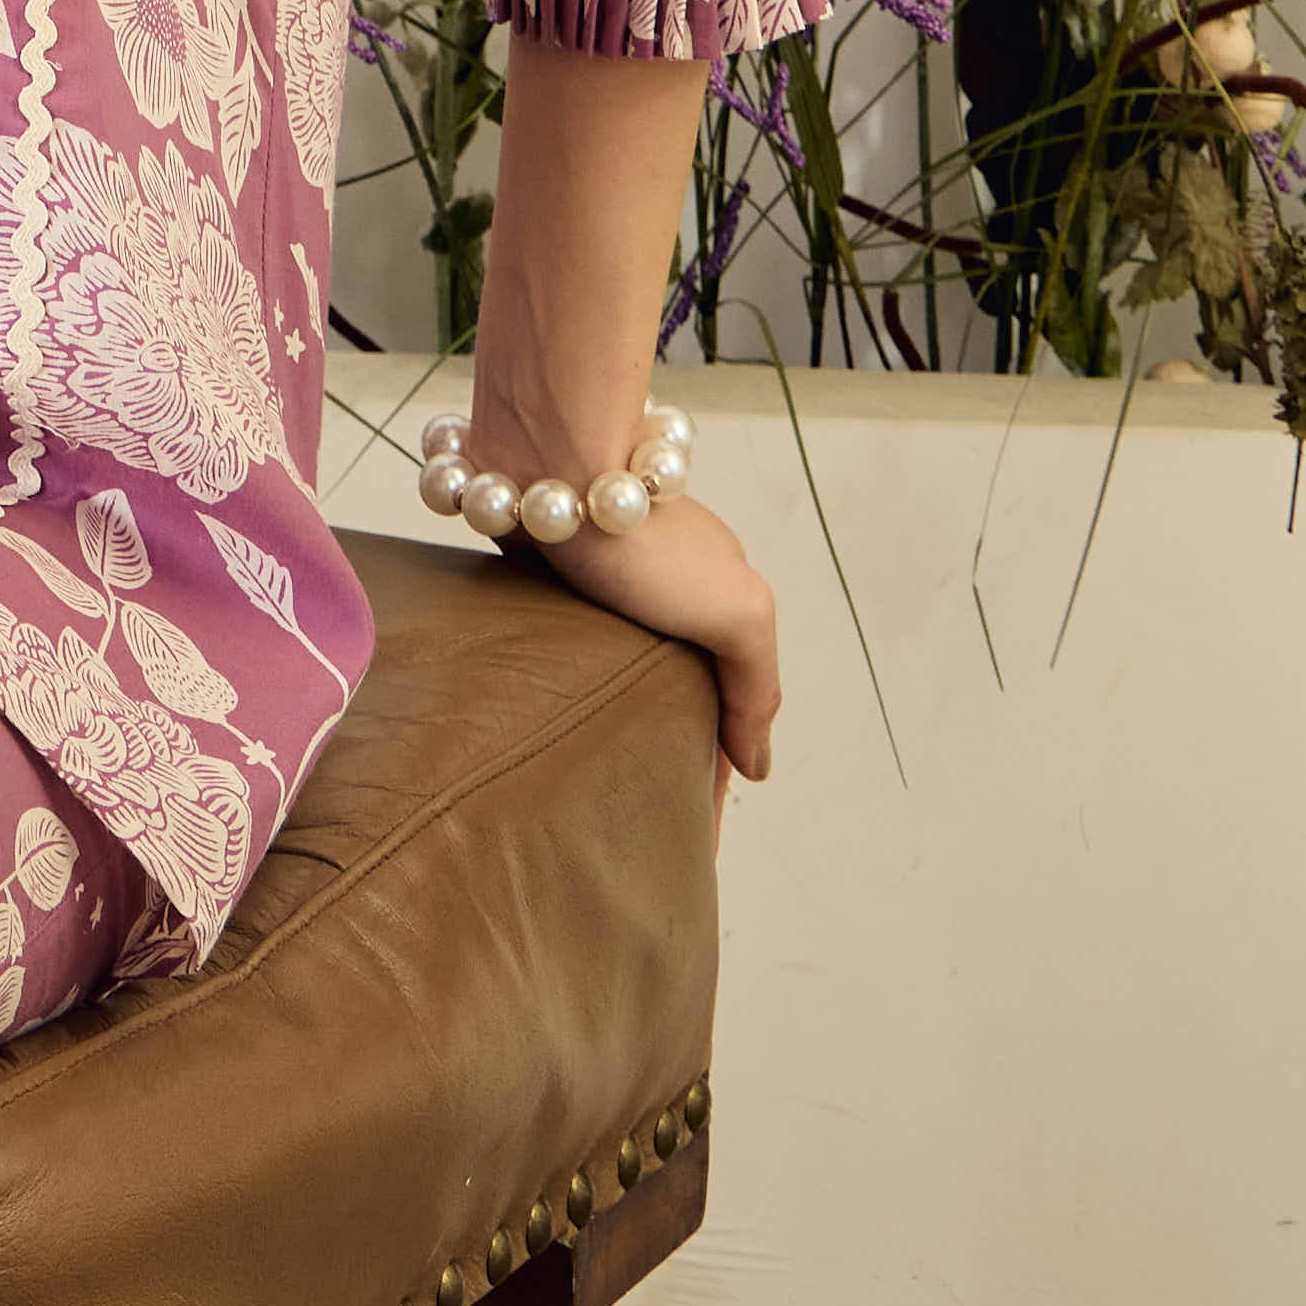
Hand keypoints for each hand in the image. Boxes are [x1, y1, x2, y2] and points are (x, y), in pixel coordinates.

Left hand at [543, 479, 778, 832]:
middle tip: (638, 819)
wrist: (551, 467)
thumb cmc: (646, 539)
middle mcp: (664, 590)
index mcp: (716, 600)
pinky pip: (564, 647)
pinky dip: (565, 687)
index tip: (691, 838)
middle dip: (662, 751)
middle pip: (672, 691)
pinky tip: (548, 718)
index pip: (726, 707)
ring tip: (590, 787)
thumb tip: (756, 765)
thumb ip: (756, 688)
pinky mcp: (550, 577)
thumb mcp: (735, 613)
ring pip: (615, 674)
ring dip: (611, 724)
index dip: (713, 775)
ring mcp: (604, 584)